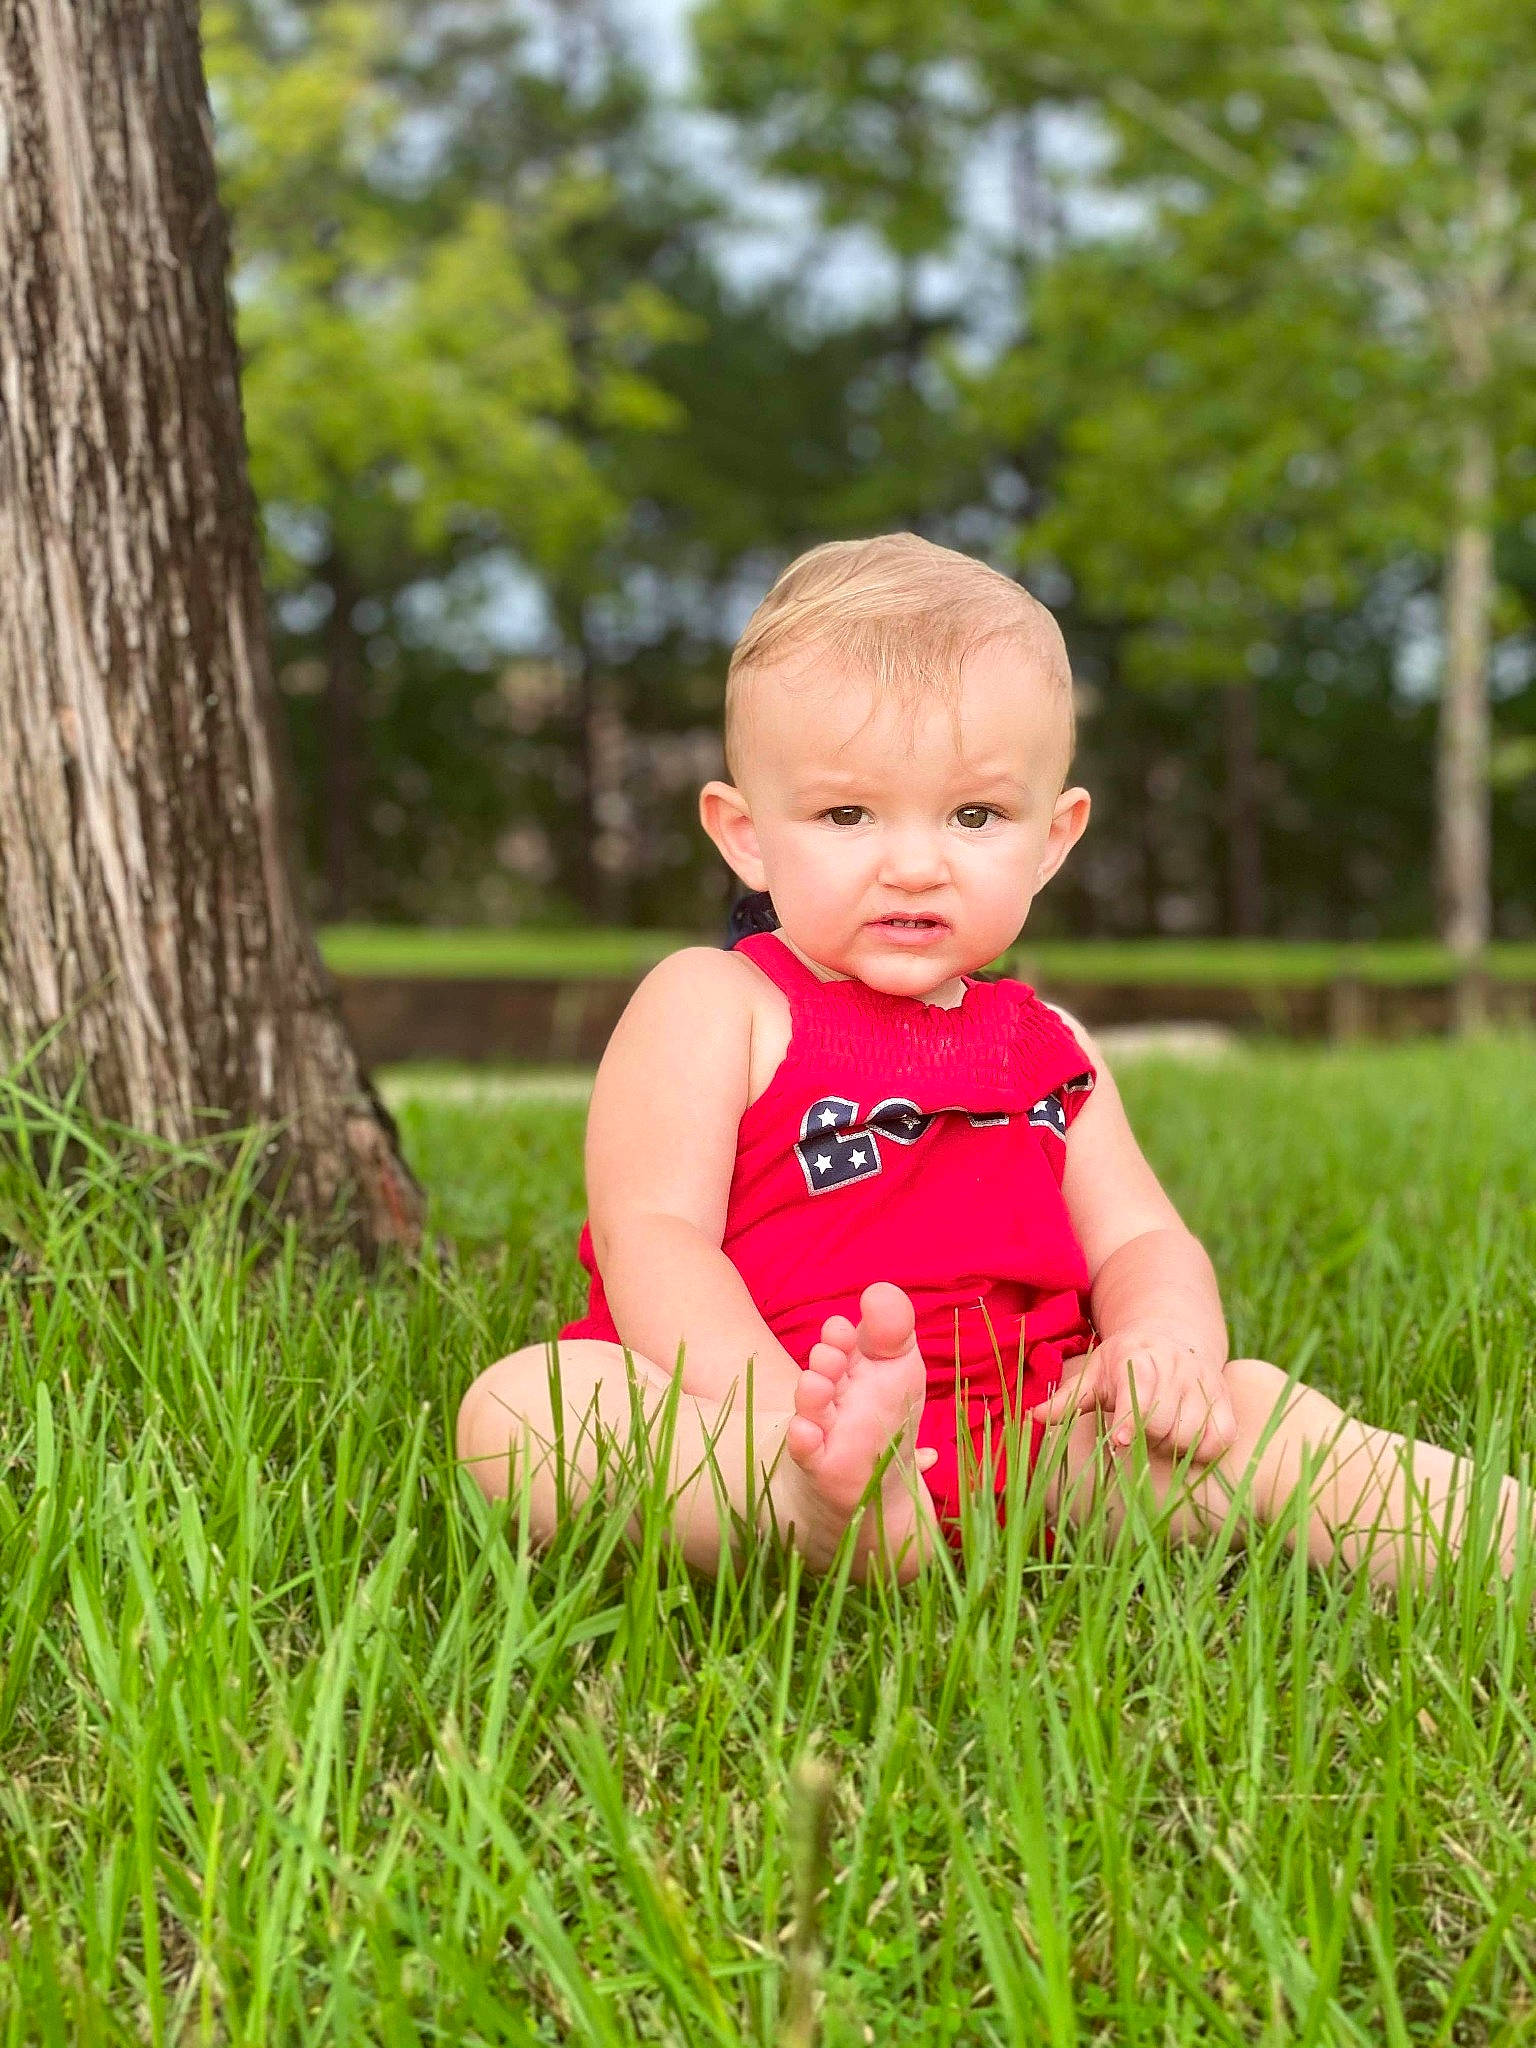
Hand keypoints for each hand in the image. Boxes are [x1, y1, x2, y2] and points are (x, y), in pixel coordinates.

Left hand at [1031, 1327, 1237, 1463]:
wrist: (1171, 1336)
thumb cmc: (1123, 1363)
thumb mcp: (1092, 1373)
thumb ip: (1065, 1399)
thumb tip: (1031, 1418)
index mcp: (1138, 1358)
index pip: (1139, 1395)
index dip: (1130, 1421)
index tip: (1118, 1440)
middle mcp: (1175, 1368)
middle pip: (1164, 1423)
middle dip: (1146, 1438)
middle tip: (1134, 1434)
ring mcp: (1203, 1383)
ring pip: (1192, 1434)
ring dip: (1172, 1446)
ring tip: (1158, 1436)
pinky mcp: (1224, 1399)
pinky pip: (1220, 1437)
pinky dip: (1205, 1448)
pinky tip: (1187, 1443)